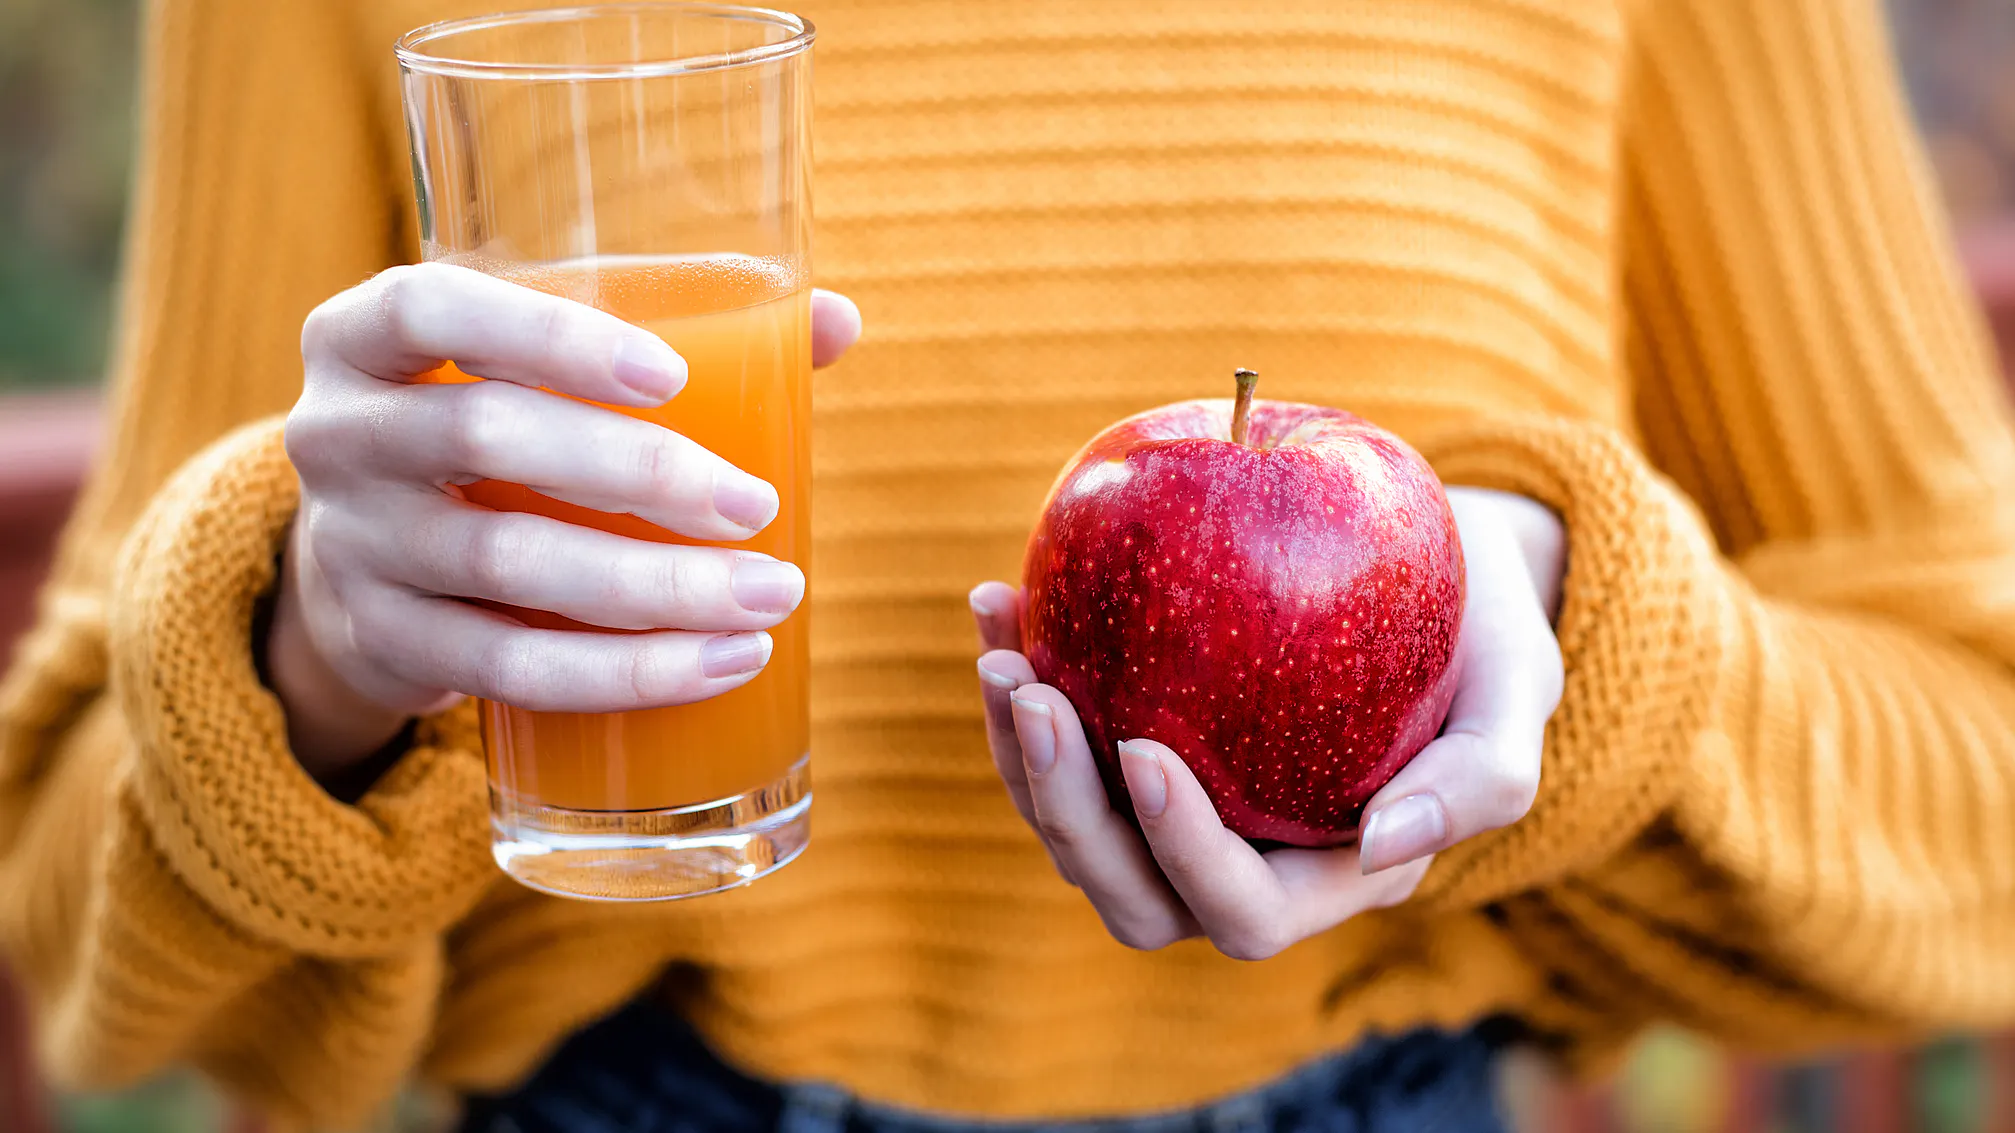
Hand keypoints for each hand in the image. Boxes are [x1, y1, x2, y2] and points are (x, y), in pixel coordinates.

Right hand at [269, 263, 861, 783]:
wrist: (366, 568)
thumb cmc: (495, 430)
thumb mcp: (545, 366)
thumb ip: (679, 326)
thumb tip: (839, 322)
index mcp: (366, 336)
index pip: (434, 308)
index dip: (551, 338)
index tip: (672, 375)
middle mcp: (338, 432)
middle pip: (484, 436)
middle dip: (637, 473)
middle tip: (753, 505)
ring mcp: (352, 545)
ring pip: (507, 565)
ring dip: (651, 589)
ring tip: (767, 596)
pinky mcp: (384, 645)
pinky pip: (508, 668)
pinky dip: (620, 673)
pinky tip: (716, 665)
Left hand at [971, 487, 1563, 959]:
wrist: (1443, 575)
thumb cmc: (1488, 637)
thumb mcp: (1521, 689)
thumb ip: (1479, 778)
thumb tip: (1383, 847)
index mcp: (1331, 877)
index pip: (1242, 909)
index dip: (1181, 852)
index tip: (1140, 747)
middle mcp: (1243, 860)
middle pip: (1131, 893)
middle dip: (1065, 812)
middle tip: (1033, 696)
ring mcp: (1181, 808)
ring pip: (1075, 828)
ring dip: (1018, 753)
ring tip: (1003, 650)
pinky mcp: (1135, 742)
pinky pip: (1060, 742)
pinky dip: (1019, 681)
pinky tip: (1000, 600)